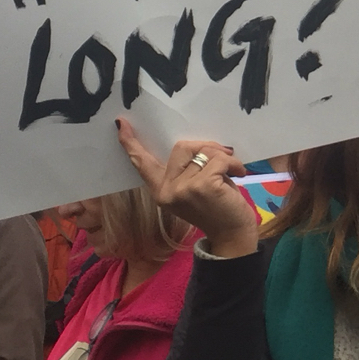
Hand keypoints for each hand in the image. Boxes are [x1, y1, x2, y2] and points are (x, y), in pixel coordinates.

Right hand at [116, 118, 257, 257]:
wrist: (232, 235)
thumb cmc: (217, 208)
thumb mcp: (194, 188)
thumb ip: (187, 170)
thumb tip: (196, 144)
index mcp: (161, 190)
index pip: (143, 164)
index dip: (131, 143)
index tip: (120, 123)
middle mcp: (166, 190)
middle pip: (182, 146)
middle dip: (206, 148)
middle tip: (223, 161)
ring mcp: (181, 189)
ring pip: (204, 151)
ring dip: (224, 157)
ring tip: (231, 173)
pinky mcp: (201, 186)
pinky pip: (219, 159)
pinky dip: (233, 164)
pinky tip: (238, 174)